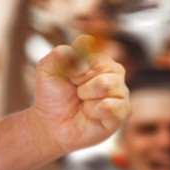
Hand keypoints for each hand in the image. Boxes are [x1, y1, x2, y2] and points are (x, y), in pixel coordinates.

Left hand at [28, 39, 128, 156]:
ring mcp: (120, 90)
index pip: (87, 44)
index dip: (73, 61)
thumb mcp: (47, 70)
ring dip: (86, 96)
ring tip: (83, 102)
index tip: (68, 74)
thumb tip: (83, 65)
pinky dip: (93, 111)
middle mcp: (112, 70)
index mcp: (96, 56)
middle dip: (79, 80)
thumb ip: (59, 55)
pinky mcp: (123, 111)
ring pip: (106, 84)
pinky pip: (110, 106)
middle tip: (75, 91)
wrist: (52, 125)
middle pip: (100, 64)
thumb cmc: (53, 95)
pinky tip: (90, 113)